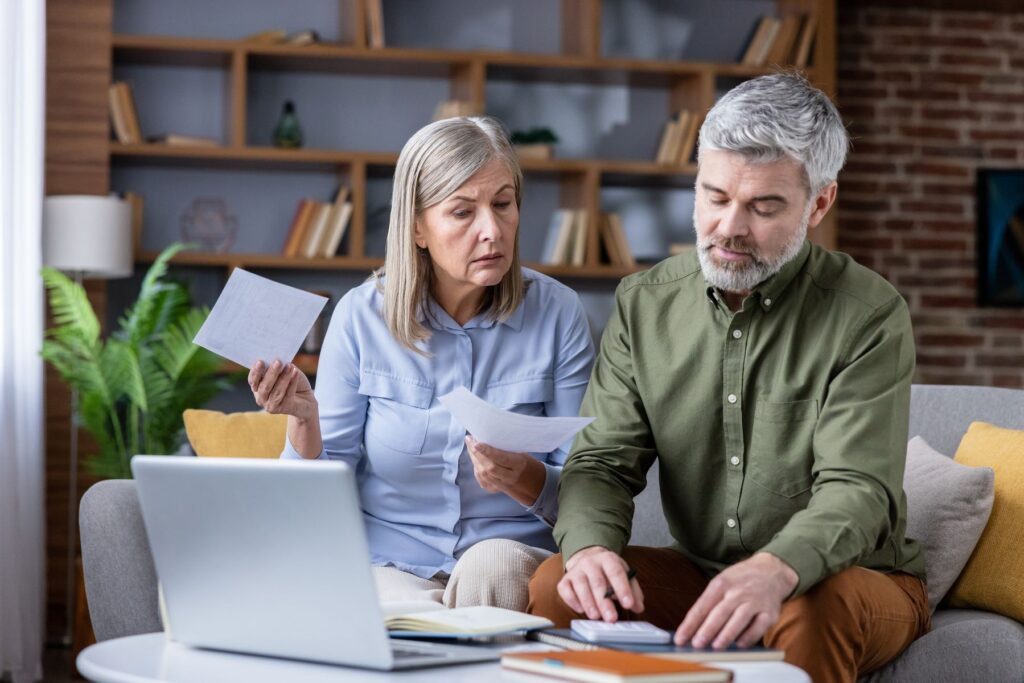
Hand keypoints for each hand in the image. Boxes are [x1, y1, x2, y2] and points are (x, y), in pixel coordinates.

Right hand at [249, 359, 315, 421]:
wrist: (305, 398)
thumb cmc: (292, 381)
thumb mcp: (285, 371)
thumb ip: (279, 367)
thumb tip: (278, 360)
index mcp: (257, 387)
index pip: (253, 380)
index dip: (255, 372)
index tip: (260, 361)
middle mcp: (261, 398)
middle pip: (264, 387)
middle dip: (271, 373)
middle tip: (278, 362)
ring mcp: (272, 406)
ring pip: (276, 392)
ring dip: (283, 378)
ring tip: (289, 366)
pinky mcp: (284, 408)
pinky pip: (288, 395)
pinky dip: (292, 383)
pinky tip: (295, 373)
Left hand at [464, 435, 544, 505]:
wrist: (537, 486)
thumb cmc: (530, 465)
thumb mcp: (523, 454)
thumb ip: (507, 449)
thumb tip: (489, 438)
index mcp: (519, 465)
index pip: (501, 459)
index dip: (487, 451)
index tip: (476, 442)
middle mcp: (510, 477)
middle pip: (489, 467)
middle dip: (476, 453)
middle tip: (469, 439)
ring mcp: (503, 486)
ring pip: (483, 474)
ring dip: (474, 459)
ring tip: (470, 446)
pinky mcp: (497, 490)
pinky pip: (482, 480)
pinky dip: (476, 469)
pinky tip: (475, 460)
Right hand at [557, 546, 643, 621]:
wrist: (588, 558)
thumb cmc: (608, 571)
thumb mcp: (624, 575)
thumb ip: (633, 591)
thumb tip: (639, 607)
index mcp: (608, 559)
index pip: (616, 572)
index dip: (623, 589)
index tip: (629, 604)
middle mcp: (590, 562)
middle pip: (598, 582)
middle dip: (604, 602)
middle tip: (611, 618)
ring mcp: (576, 570)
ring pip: (581, 586)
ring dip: (588, 603)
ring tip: (596, 616)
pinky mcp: (565, 580)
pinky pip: (565, 590)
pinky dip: (572, 600)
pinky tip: (581, 610)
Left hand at [674, 552, 797, 649]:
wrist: (771, 570)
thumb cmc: (740, 580)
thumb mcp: (721, 582)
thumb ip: (709, 603)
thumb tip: (693, 629)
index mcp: (721, 584)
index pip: (702, 606)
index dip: (690, 624)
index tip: (680, 638)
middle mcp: (738, 591)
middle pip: (720, 612)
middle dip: (707, 629)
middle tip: (696, 644)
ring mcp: (755, 601)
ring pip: (739, 619)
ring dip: (727, 634)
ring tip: (716, 646)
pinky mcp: (770, 612)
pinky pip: (759, 626)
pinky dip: (749, 637)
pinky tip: (740, 644)